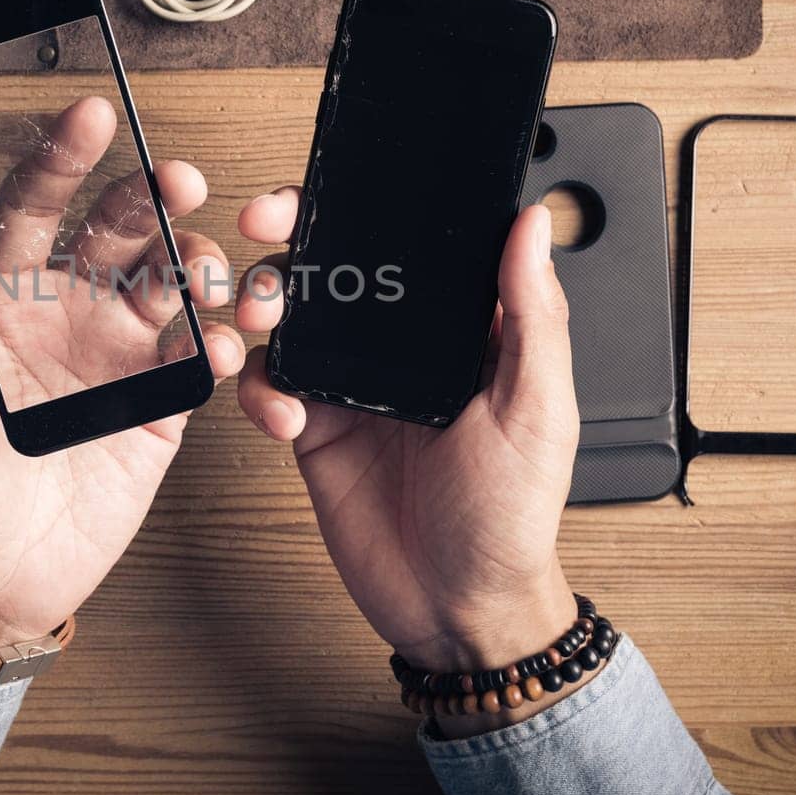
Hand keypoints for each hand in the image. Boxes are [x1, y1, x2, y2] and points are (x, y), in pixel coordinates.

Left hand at [0, 96, 243, 653]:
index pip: (30, 212)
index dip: (59, 161)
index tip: (88, 115)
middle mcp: (63, 316)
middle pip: (114, 232)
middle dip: (148, 196)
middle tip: (177, 178)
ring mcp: (114, 359)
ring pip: (166, 282)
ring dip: (193, 261)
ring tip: (206, 269)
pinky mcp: (156, 409)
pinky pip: (195, 360)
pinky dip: (216, 345)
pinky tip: (219, 345)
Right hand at [236, 191, 579, 704]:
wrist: (459, 609)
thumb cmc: (513, 518)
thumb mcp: (537, 411)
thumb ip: (534, 316)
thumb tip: (530, 225)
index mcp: (459, 328)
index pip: (409, 245)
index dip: (364, 204)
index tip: (328, 185)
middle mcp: (400, 347)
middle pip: (335, 265)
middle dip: (291, 236)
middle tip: (263, 226)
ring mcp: (352, 384)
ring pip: (290, 316)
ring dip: (263, 305)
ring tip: (259, 321)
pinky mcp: (315, 428)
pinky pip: (271, 387)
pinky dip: (262, 392)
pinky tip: (284, 415)